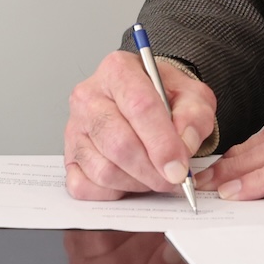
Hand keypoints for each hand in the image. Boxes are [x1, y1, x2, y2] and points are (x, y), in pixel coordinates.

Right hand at [64, 49, 217, 199]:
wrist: (145, 102)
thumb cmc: (164, 97)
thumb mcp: (192, 96)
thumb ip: (194, 116)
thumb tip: (184, 143)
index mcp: (118, 71)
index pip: (140, 107)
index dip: (163, 143)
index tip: (179, 168)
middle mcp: (89, 96)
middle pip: (119, 143)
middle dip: (152, 170)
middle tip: (173, 179)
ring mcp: (74, 128)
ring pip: (104, 170)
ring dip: (137, 183)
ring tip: (155, 176)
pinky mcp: (69, 156)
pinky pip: (85, 187)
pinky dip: (113, 192)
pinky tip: (130, 181)